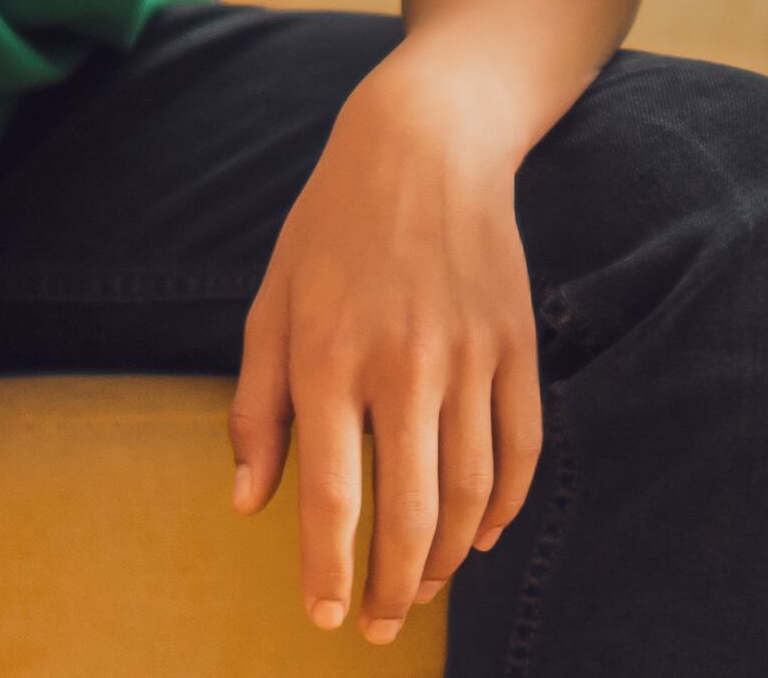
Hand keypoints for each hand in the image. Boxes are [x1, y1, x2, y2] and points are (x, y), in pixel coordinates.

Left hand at [228, 60, 541, 645]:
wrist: (425, 142)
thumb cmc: (332, 227)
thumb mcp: (270, 305)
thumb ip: (255, 408)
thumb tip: (247, 502)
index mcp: (328, 358)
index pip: (329, 495)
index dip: (328, 569)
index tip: (326, 618)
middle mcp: (402, 365)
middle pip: (409, 512)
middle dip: (397, 587)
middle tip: (382, 625)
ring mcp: (468, 355)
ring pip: (470, 492)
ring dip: (449, 558)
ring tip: (424, 587)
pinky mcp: (516, 343)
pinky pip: (520, 447)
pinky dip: (506, 504)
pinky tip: (483, 535)